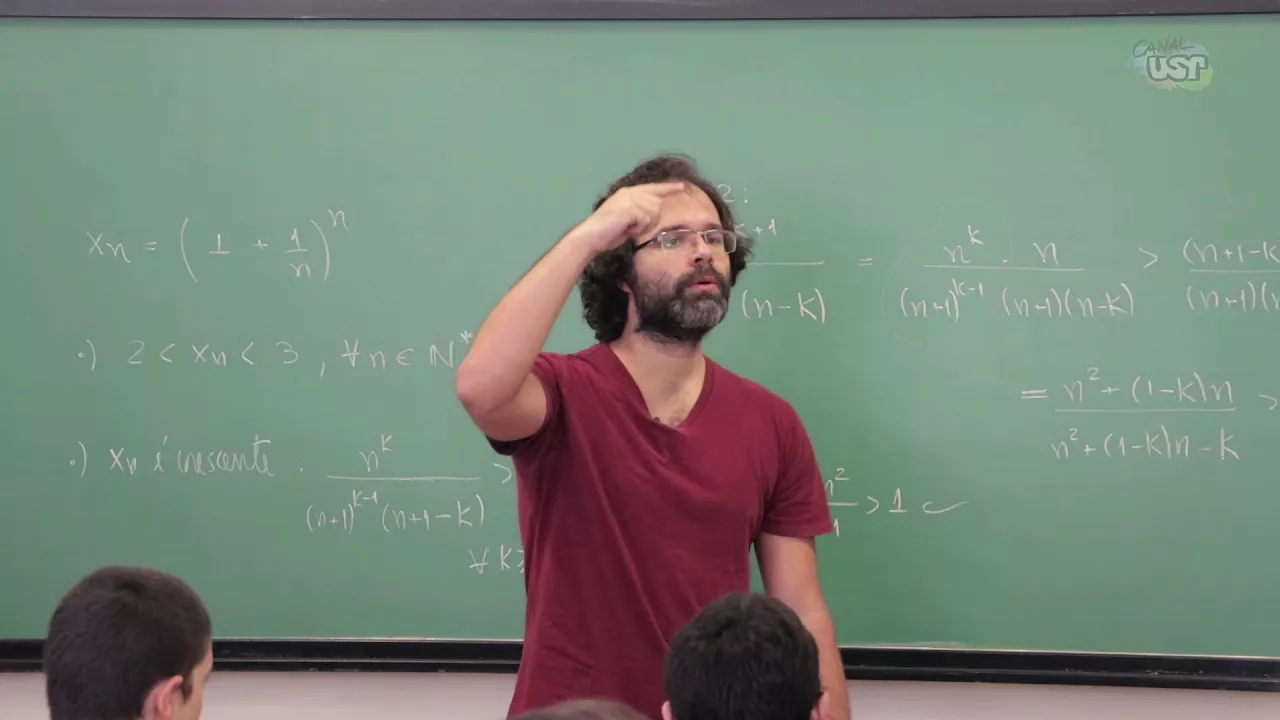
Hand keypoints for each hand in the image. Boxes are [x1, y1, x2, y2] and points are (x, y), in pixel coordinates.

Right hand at [566, 181, 689, 254]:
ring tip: (627, 228)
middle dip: (650, 219)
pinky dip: (638, 228)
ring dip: (643, 225)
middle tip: (631, 228)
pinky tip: (626, 229)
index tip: (682, 186)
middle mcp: (630, 193)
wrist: (591, 236)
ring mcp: (630, 199)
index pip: (654, 188)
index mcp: (628, 192)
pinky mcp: (630, 208)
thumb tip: (654, 215)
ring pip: (653, 213)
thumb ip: (641, 213)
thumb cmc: (607, 232)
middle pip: (656, 203)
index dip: (669, 188)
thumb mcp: (628, 220)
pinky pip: (646, 220)